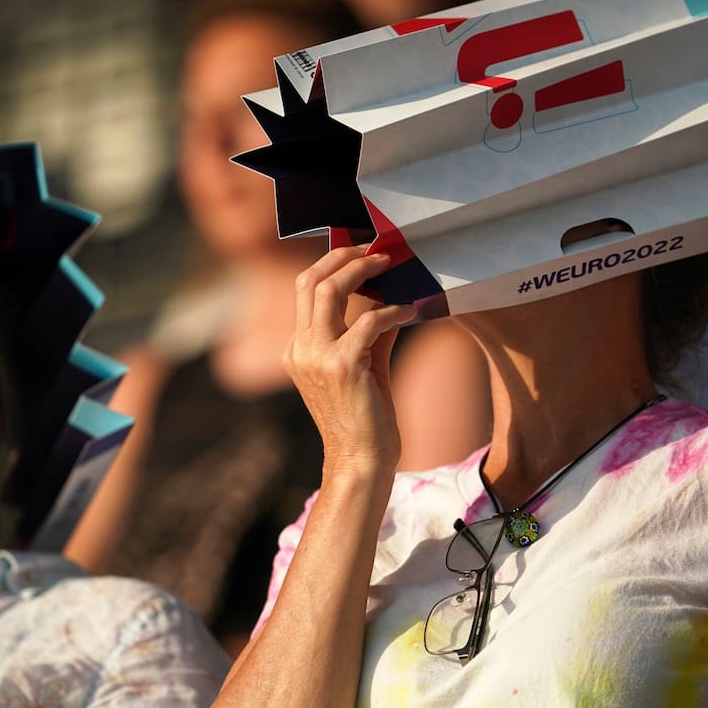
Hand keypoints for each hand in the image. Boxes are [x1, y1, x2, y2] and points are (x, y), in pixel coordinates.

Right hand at [283, 245, 416, 472]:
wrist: (361, 459)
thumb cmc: (365, 416)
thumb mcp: (363, 365)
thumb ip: (369, 332)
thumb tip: (388, 298)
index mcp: (298, 348)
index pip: (306, 290)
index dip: (332, 264)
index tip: (360, 252)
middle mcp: (300, 348)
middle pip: (309, 280)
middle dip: (342, 255)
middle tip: (373, 248)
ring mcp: (316, 356)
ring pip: (329, 290)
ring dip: (361, 270)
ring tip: (388, 264)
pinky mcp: (341, 366)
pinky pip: (368, 320)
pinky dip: (391, 310)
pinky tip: (409, 311)